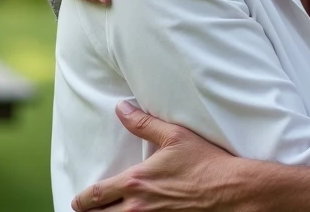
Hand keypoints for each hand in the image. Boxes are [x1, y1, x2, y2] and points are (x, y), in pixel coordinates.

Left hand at [72, 102, 243, 211]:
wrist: (231, 189)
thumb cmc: (205, 161)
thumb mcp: (174, 135)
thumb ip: (143, 123)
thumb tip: (121, 108)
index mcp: (136, 182)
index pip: (95, 196)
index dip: (81, 200)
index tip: (78, 200)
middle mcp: (139, 207)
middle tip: (87, 211)